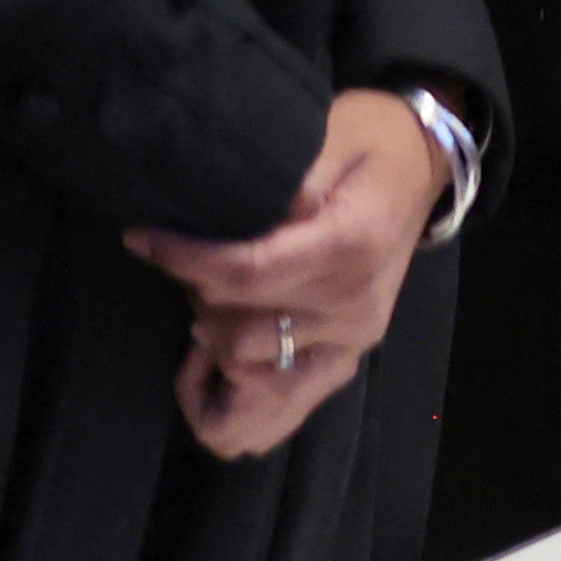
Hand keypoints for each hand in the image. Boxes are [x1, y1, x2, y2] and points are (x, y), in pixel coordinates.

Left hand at [129, 89, 445, 460]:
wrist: (420, 165)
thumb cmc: (366, 144)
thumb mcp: (325, 139)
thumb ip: (280, 182)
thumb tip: (223, 218)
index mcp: (351, 247)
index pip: (246, 274)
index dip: (183, 261)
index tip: (141, 240)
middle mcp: (353, 308)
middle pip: (237, 336)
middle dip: (197, 303)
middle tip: (187, 267)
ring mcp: (351, 344)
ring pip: (251, 393)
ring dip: (210, 357)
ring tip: (200, 318)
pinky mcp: (345, 363)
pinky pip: (275, 421)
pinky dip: (230, 404)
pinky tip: (212, 366)